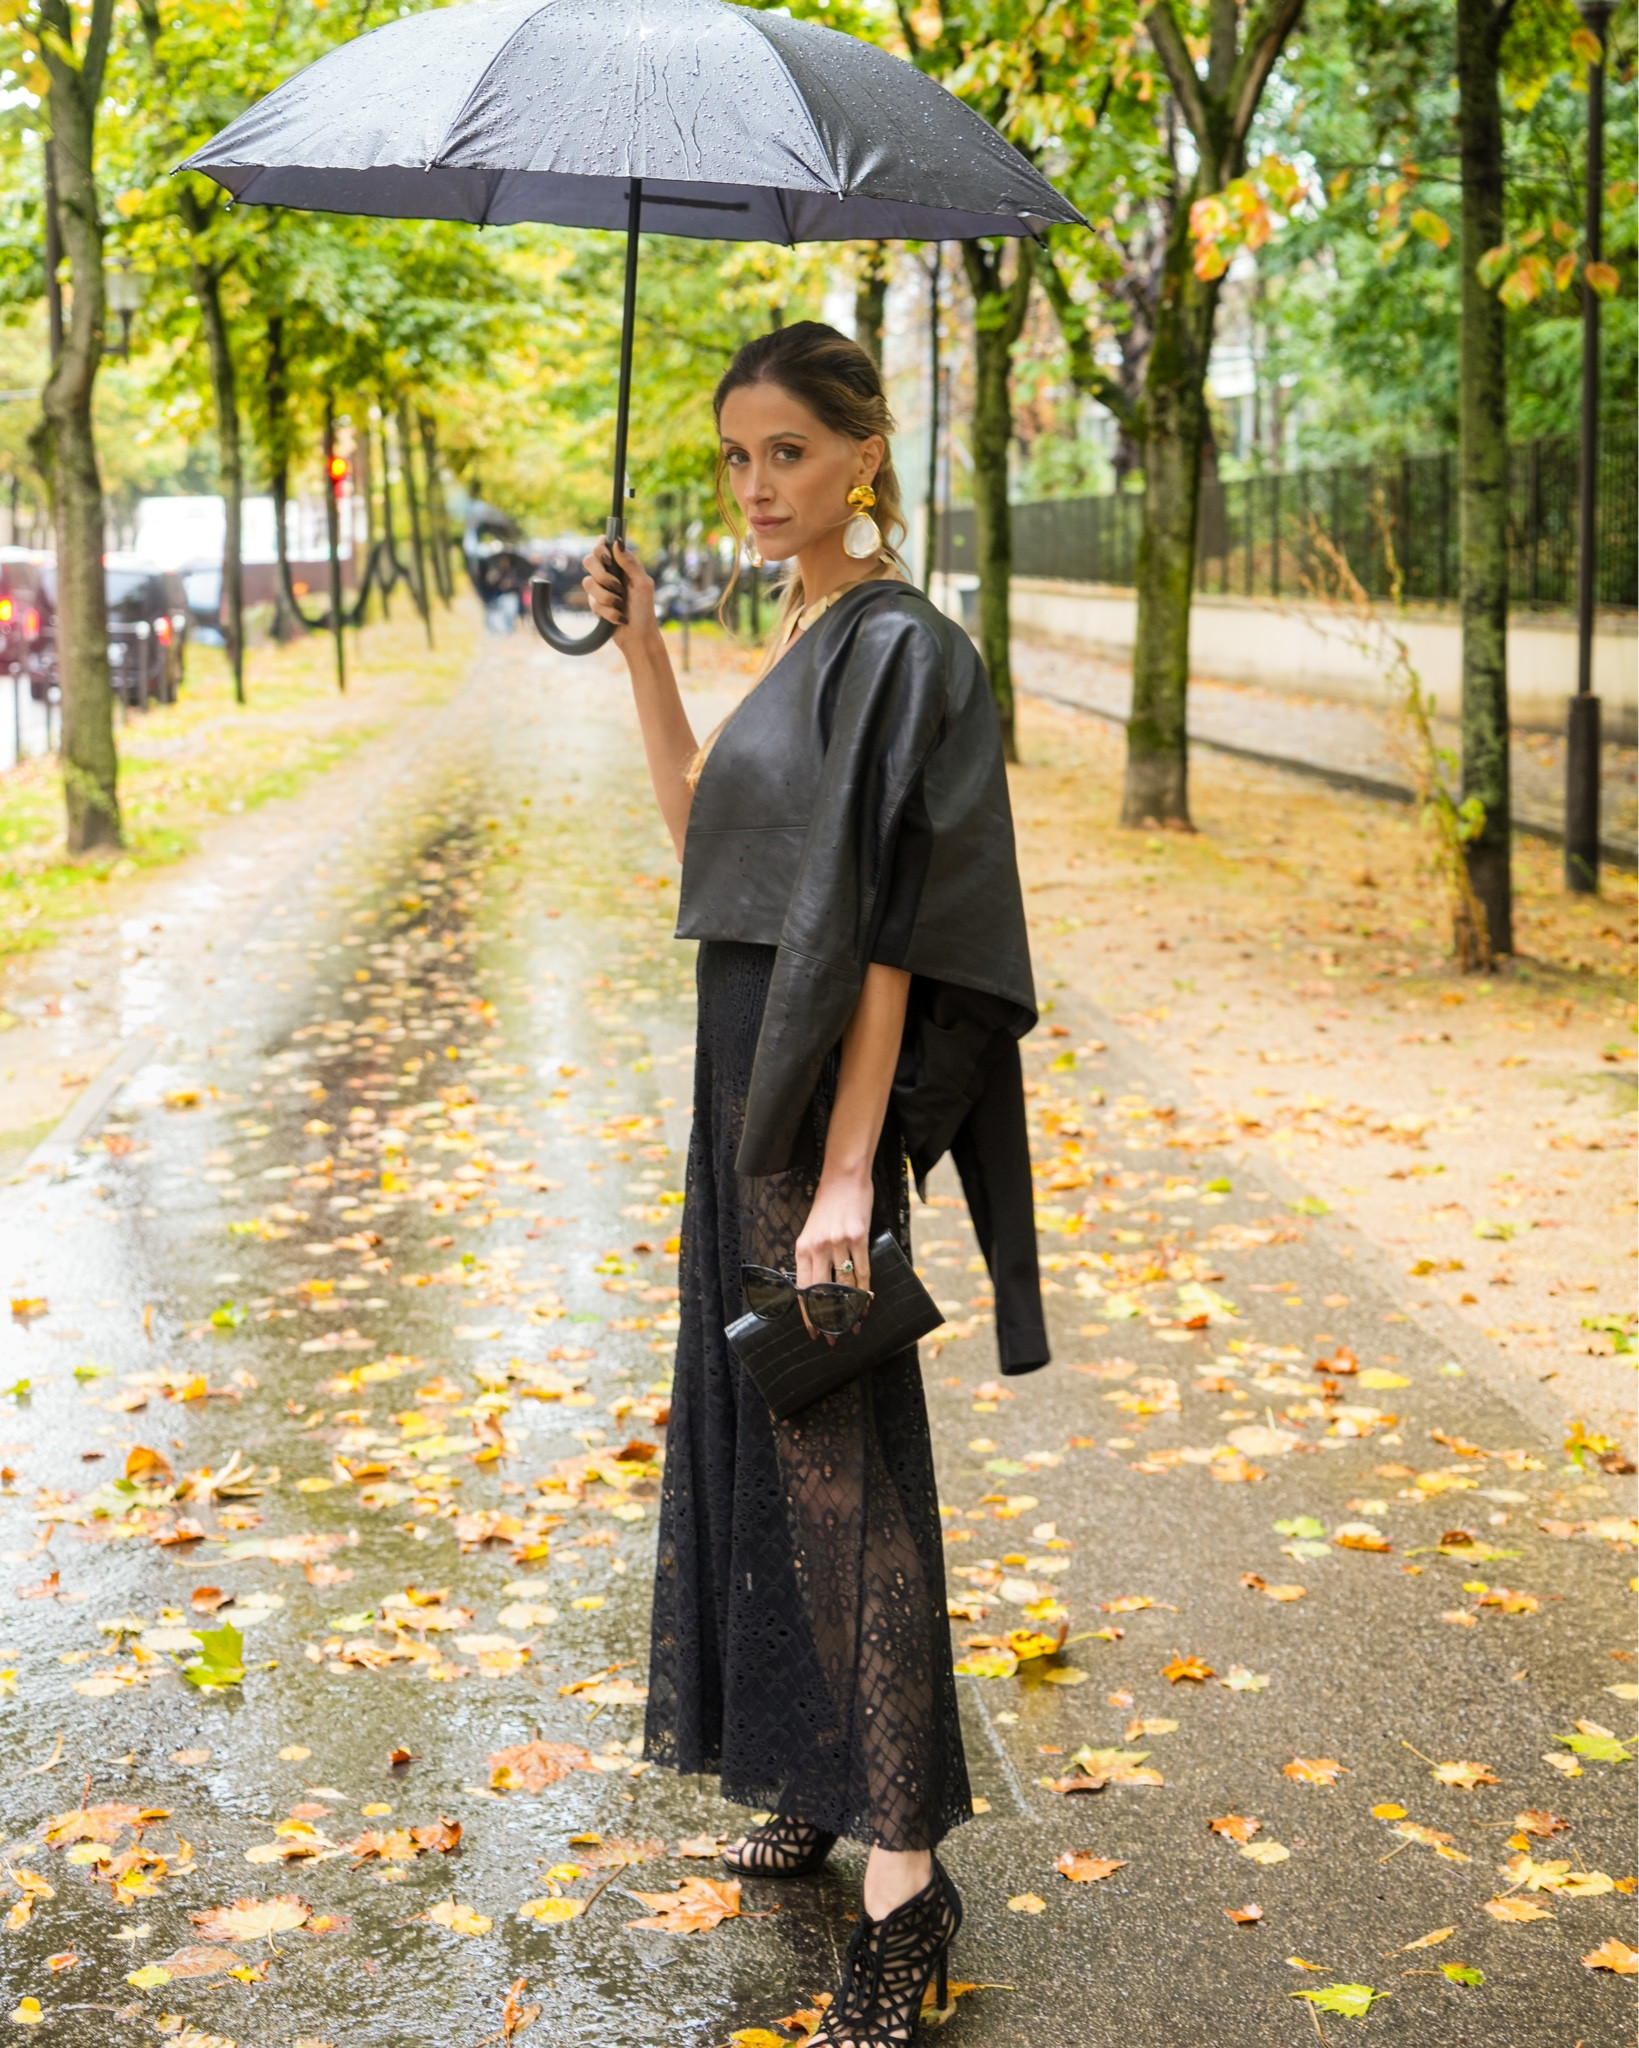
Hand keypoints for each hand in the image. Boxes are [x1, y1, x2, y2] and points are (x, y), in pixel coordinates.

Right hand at [582, 536, 658, 647]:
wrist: (638, 636)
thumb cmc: (645, 610)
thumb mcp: (643, 584)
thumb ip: (631, 563)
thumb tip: (617, 541)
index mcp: (622, 564)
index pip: (602, 544)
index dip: (600, 548)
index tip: (607, 560)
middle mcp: (609, 573)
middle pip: (588, 560)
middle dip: (602, 576)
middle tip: (618, 588)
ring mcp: (601, 588)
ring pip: (587, 582)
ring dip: (606, 597)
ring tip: (620, 605)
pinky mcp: (595, 603)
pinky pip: (591, 602)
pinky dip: (607, 611)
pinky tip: (618, 617)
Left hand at [796, 1170, 872, 1340]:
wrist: (843, 1179)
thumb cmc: (827, 1207)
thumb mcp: (811, 1232)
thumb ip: (811, 1258)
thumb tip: (814, 1289)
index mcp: (802, 1247)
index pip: (802, 1289)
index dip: (808, 1314)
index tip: (813, 1332)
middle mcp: (818, 1247)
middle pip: (821, 1293)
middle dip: (827, 1319)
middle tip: (833, 1338)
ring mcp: (838, 1242)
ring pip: (845, 1285)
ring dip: (850, 1309)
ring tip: (854, 1324)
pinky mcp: (858, 1237)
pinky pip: (863, 1271)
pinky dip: (865, 1290)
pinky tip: (867, 1303)